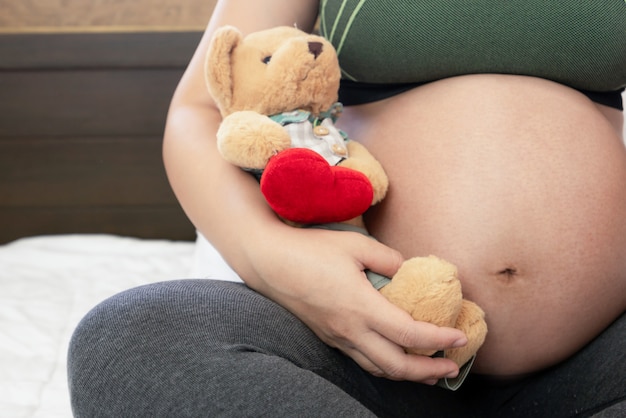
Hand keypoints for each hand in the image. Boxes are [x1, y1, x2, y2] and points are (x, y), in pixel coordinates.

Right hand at [243, 224, 467, 382]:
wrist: (269, 262)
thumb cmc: (311, 250)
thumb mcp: (356, 245)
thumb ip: (389, 259)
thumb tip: (409, 271)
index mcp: (361, 307)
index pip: (410, 335)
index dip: (440, 339)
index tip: (460, 337)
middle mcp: (351, 330)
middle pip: (397, 366)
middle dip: (429, 372)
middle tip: (451, 367)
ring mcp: (337, 338)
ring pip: (378, 369)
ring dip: (408, 374)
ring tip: (429, 371)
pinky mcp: (328, 337)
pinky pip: (361, 360)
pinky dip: (385, 366)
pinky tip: (394, 358)